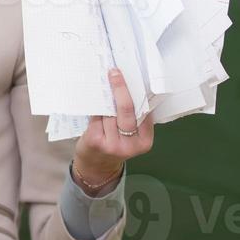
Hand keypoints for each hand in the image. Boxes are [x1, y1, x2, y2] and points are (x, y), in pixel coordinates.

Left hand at [73, 68, 153, 187]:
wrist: (97, 167)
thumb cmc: (115, 146)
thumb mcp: (132, 137)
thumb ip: (134, 119)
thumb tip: (128, 88)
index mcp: (145, 141)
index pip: (143, 113)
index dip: (136, 94)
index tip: (131, 77)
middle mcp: (130, 144)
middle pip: (126, 110)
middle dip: (120, 89)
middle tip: (114, 73)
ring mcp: (112, 144)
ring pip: (109, 112)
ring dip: (105, 98)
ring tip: (103, 88)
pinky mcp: (96, 141)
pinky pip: (96, 117)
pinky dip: (96, 108)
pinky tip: (94, 101)